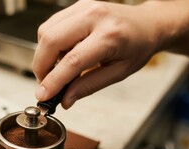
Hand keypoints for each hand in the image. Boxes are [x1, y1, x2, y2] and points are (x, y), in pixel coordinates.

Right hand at [33, 0, 188, 108]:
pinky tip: (59, 55)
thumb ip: (89, 86)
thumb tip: (66, 99)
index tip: (43, 95)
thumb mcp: (118, 73)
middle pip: (51, 41)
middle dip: (41, 67)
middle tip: (45, 83)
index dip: (53, 81)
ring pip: (46, 31)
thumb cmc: (138, 46)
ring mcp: (83, 7)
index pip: (72, 61)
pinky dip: (48, 44)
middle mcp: (94, 16)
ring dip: (43, 55)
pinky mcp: (76, 6)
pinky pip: (50, 25)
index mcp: (110, 36)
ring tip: (55, 70)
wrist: (147, 24)